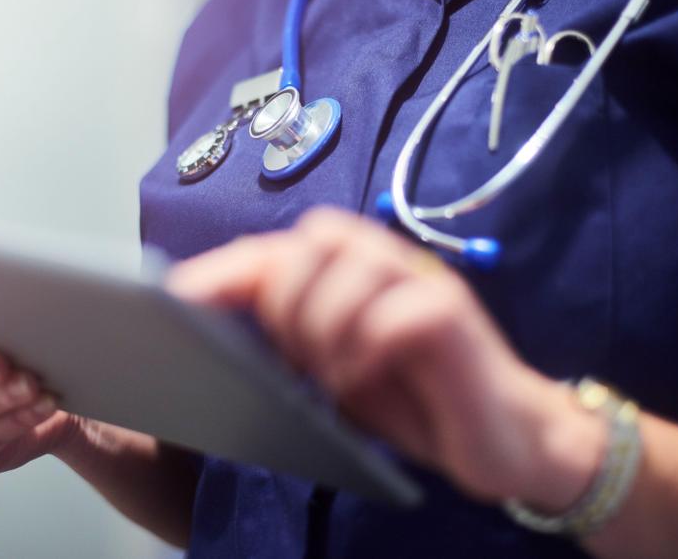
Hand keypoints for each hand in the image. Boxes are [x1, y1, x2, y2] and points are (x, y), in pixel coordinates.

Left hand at [166, 208, 606, 509]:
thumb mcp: (336, 368)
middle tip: (297, 358)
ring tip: (331, 375)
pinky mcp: (454, 314)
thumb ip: (291, 339)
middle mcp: (385, 260)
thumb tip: (215, 335)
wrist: (505, 437)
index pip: (273, 251)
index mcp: (350, 269)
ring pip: (347, 263)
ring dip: (324, 325)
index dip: (221, 271)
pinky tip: (361, 380)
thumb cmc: (413, 398)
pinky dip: (366, 347)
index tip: (172, 299)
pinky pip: (397, 311)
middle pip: (308, 241)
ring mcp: (423, 281)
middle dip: (285, 301)